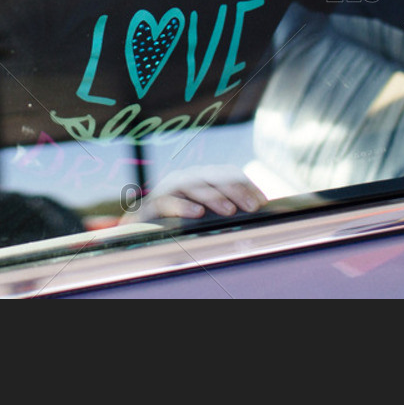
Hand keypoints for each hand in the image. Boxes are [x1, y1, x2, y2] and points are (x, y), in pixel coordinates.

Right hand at [120, 165, 266, 222]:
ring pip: (194, 186)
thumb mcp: (205, 216)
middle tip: (252, 207)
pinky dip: (183, 207)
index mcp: (202, 179)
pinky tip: (197, 214)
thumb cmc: (178, 223)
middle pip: (215, 178)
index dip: (246, 186)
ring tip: (229, 211)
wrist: (139, 230)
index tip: (263, 202)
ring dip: (214, 198)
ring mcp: (170, 188)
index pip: (228, 174)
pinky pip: (168, 201)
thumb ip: (225, 212)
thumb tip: (257, 215)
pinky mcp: (153, 202)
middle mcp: (188, 178)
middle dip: (236, 191)